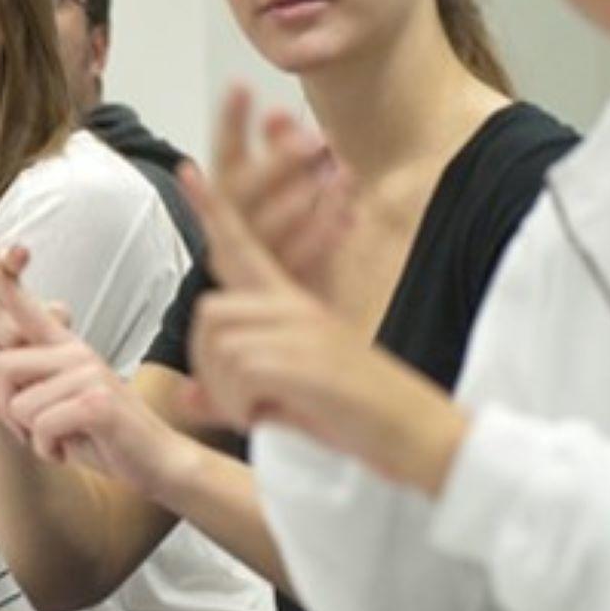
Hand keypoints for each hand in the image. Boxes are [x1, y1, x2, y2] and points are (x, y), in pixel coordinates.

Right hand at [0, 240, 40, 419]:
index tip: (23, 252)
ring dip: (12, 377)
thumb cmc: (30, 354)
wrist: (5, 394)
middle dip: (29, 355)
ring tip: (23, 381)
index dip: (11, 260)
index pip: (2, 267)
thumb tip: (57, 313)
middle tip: (39, 367)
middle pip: (9, 330)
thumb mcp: (49, 332)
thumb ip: (53, 320)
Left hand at [0, 240, 221, 494]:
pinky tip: (71, 449)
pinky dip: (48, 449)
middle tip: (37, 431)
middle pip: (1, 367)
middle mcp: (76, 351)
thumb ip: (16, 402)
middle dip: (7, 410)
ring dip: (32, 436)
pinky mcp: (97, 402)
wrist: (157, 462)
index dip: (0, 277)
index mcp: (65, 347)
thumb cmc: (101, 439)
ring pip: (18, 405)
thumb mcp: (51, 418)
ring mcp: (88, 372)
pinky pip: (41, 426)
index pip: (25, 307)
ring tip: (63, 439)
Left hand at [181, 142, 465, 494]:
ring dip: (226, 389)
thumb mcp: (289, 398)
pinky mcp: (308, 361)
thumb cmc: (359, 421)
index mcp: (297, 307)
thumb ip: (236, 391)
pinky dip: (242, 404)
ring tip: (261, 414)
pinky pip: (241, 370)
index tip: (188, 170)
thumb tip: (186, 397)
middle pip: (210, 312)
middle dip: (205, 364)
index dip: (214, 212)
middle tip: (239, 405)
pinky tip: (272, 418)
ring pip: (220, 343)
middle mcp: (298, 309)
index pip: (244, 248)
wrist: (424, 440)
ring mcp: (305, 332)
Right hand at [183, 85, 352, 299]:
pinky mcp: (276, 288)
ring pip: (268, 226)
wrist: (270, 323)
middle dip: (275, 162)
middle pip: (242, 191)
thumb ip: (277, 155)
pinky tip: (348, 216)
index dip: (230, 121)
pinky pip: (298, 260)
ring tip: (335, 174)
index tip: (241, 85)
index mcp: (227, 204)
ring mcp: (249, 260)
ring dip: (300, 197)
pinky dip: (322, 236)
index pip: (224, 155)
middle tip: (310, 139)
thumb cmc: (277, 245)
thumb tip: (278, 113)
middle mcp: (230, 230)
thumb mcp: (276, 194)